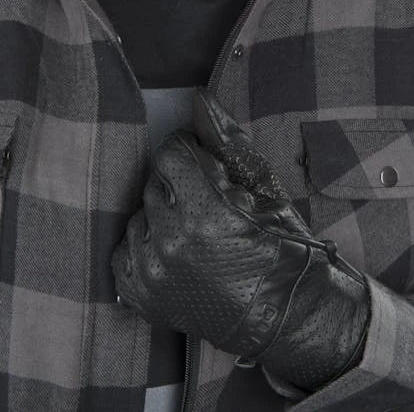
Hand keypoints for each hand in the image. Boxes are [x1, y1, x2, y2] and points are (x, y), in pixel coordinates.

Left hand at [111, 88, 369, 391]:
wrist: (286, 314)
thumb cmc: (282, 247)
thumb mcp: (263, 188)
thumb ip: (226, 141)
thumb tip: (199, 100)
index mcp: (207, 210)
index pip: (169, 154)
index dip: (186, 151)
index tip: (199, 159)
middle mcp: (174, 242)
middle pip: (154, 183)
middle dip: (178, 184)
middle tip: (205, 201)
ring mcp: (154, 273)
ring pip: (140, 216)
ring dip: (162, 216)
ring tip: (194, 231)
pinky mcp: (143, 296)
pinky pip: (124, 251)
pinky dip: (145, 246)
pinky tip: (174, 251)